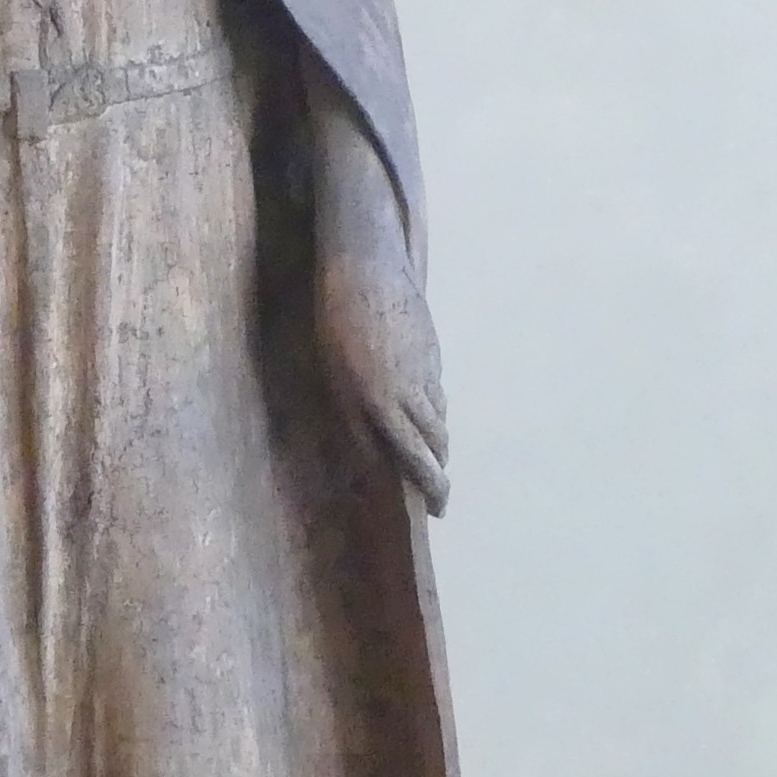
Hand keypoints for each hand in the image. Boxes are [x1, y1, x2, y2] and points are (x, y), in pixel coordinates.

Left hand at [317, 206, 449, 516]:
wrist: (367, 268)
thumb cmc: (336, 325)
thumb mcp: (336, 380)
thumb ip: (357, 422)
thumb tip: (373, 460)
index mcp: (385, 405)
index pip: (418, 459)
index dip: (432, 487)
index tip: (439, 509)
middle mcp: (413, 393)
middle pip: (437, 442)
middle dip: (438, 469)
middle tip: (437, 491)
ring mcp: (428, 370)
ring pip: (440, 417)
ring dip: (436, 440)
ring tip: (428, 455)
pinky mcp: (433, 350)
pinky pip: (437, 389)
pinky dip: (432, 406)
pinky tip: (420, 406)